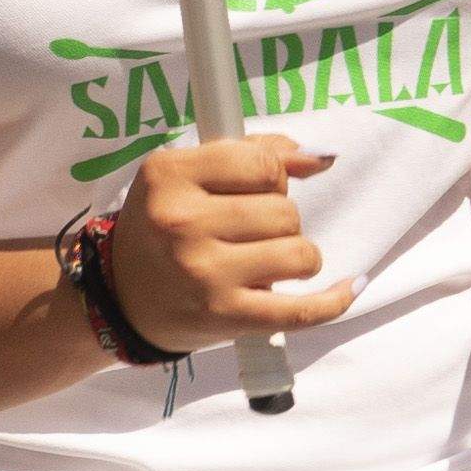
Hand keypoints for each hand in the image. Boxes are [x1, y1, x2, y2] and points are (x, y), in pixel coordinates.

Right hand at [105, 130, 344, 357]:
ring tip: (267, 262)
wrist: (119, 298)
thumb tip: (321, 156)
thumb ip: (251, 154)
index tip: (258, 189)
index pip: (262, 164)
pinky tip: (351, 287)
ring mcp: (205, 274)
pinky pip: (303, 310)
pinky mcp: (225, 317)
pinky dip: (334, 300)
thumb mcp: (185, 176)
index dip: (273, 176)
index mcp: (169, 176)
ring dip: (296, 256)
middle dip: (280, 219)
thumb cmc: (161, 230)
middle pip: (284, 211)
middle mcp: (183, 223)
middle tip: (248, 233)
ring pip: (300, 253)